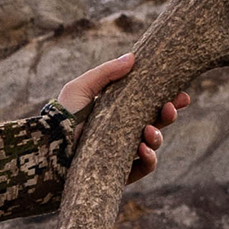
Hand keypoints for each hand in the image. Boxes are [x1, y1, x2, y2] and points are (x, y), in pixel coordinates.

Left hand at [55, 51, 188, 178]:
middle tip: (171, 107)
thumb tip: (132, 56)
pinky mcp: (119, 171)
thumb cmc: (61, 116)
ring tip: (148, 131)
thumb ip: (106, 73)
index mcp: (118, 111)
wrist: (47, 148)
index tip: (182, 94)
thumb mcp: (81, 88)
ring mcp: (122, 152)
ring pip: (153, 144)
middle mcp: (123, 131)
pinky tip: (143, 150)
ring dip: (158, 136)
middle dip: (169, 115)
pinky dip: (149, 159)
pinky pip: (143, 168)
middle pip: (156, 122)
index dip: (169, 100)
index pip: (150, 104)